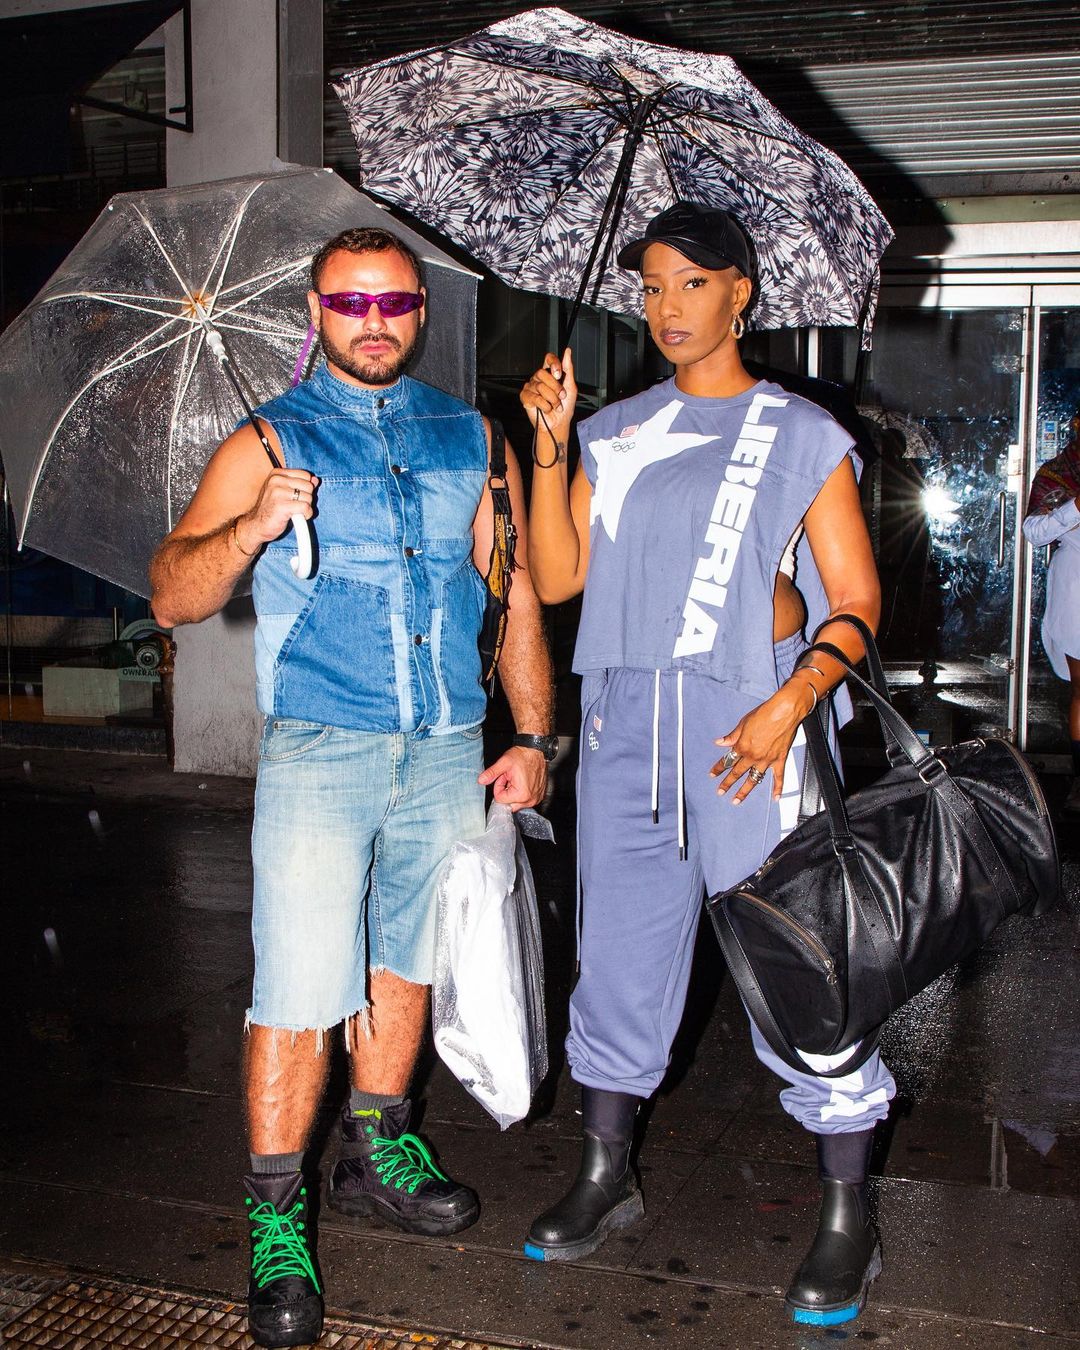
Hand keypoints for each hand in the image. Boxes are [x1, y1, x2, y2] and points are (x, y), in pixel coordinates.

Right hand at [236, 469, 318, 550]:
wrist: (256, 525)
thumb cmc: (271, 509)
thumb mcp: (284, 492)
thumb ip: (300, 484)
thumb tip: (315, 480)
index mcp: (277, 474)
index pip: (305, 475)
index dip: (306, 488)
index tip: (297, 496)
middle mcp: (276, 480)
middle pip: (308, 486)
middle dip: (307, 498)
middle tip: (296, 506)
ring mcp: (278, 492)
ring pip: (308, 497)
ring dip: (306, 507)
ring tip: (294, 512)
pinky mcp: (281, 506)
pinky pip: (305, 507)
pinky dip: (306, 515)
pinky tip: (297, 517)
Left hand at [478, 745, 546, 810]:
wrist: (537, 751)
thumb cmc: (524, 756)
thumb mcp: (505, 762)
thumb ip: (492, 773)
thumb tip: (481, 780)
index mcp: (522, 794)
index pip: (500, 798)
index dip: (499, 786)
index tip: (504, 777)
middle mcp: (530, 800)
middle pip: (508, 804)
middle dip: (506, 791)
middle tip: (510, 778)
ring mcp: (535, 799)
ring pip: (515, 803)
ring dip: (513, 792)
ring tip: (517, 779)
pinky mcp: (538, 797)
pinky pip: (524, 800)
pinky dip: (521, 792)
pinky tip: (523, 782)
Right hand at [520, 348, 576, 445]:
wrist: (558, 424)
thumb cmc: (565, 407)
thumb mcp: (571, 386)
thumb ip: (568, 368)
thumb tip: (567, 351)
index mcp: (549, 374)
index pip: (548, 358)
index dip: (553, 364)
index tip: (559, 374)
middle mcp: (539, 379)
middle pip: (542, 373)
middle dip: (555, 387)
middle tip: (561, 397)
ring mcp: (530, 387)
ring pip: (540, 386)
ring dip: (552, 399)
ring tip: (555, 406)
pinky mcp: (525, 398)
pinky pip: (535, 397)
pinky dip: (544, 405)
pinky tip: (546, 409)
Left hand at [710, 686, 809, 803]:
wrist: (784, 711)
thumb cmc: (764, 714)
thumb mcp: (743, 723)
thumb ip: (732, 736)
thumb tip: (720, 742)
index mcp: (743, 746)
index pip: (727, 760)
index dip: (718, 768)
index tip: (713, 774)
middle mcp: (753, 756)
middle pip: (737, 773)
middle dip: (727, 783)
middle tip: (720, 791)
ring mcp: (766, 760)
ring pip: (753, 780)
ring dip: (744, 791)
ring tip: (737, 800)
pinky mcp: (780, 760)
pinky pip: (779, 777)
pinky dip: (777, 788)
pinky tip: (775, 797)